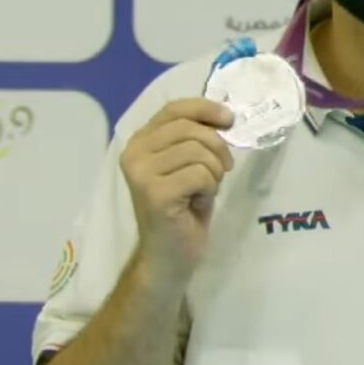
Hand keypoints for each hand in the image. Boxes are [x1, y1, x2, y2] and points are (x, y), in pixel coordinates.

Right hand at [120, 98, 235, 278]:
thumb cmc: (183, 209)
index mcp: (140, 142)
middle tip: (220, 172)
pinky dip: (209, 188)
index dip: (205, 108)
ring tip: (203, 191)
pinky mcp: (155, 193)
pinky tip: (197, 203)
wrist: (170, 256)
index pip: (174, 108)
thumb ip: (195, 138)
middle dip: (217, 148)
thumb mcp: (189, 165)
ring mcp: (141, 173)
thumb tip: (224, 114)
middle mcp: (134, 153)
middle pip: (190, 129)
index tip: (229, 120)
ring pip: (198, 151)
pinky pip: (201, 174)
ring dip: (214, 172)